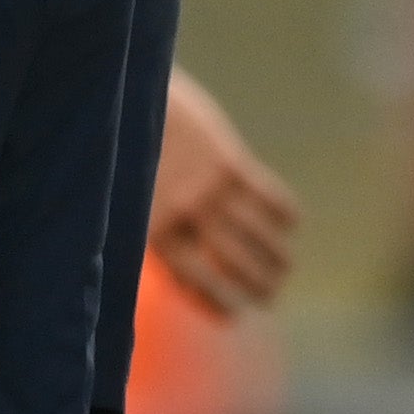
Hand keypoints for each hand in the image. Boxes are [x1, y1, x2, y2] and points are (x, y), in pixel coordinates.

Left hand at [146, 70, 302, 318]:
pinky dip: (286, 216)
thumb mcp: (132, 204)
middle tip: (271, 297)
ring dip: (280, 260)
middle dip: (260, 288)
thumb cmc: (126, 157)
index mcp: (153, 232)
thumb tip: (191, 282)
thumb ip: (160, 237)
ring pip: (261, 239)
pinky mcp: (230, 161)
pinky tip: (289, 225)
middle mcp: (184, 215)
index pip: (197, 284)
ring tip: (285, 270)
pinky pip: (272, 199)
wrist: (125, 97)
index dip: (220, 306)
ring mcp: (210, 188)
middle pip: (237, 267)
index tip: (236, 317)